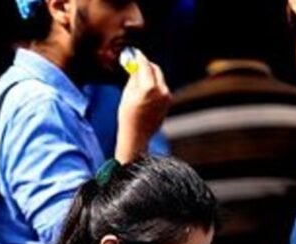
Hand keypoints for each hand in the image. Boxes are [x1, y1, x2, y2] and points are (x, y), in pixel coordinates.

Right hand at [115, 49, 171, 163]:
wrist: (137, 136)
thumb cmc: (128, 117)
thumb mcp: (127, 95)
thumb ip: (133, 78)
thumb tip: (136, 65)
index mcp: (148, 88)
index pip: (145, 66)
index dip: (139, 58)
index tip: (135, 53)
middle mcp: (161, 90)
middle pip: (155, 70)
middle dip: (147, 66)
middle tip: (138, 64)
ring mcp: (166, 96)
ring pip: (158, 79)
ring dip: (150, 76)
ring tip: (138, 83)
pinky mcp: (168, 102)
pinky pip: (161, 88)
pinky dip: (154, 86)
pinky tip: (144, 95)